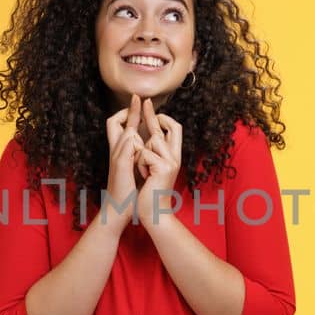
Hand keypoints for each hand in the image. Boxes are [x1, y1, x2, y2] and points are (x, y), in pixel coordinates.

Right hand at [101, 94, 144, 227]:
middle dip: (127, 110)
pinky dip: (131, 139)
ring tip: (138, 107)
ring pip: (121, 131)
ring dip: (131, 120)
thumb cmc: (129, 192)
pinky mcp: (119, 166)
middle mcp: (116, 152)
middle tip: (137, 99)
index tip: (140, 103)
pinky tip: (137, 134)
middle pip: (113, 122)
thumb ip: (139, 156)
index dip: (130, 113)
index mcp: (121, 152)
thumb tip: (148, 147)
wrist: (119, 209)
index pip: (122, 126)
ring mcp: (116, 157)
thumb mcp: (136, 170)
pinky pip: (125, 146)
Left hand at [135, 97, 182, 226]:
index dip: (161, 118)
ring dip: (140, 153)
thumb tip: (146, 135)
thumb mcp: (150, 171)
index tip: (149, 107)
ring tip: (142, 171)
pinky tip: (144, 177)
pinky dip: (140, 164)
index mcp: (172, 157)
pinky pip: (145, 152)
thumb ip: (152, 153)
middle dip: (153, 115)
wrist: (153, 214)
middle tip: (146, 100)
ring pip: (152, 139)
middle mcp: (175, 157)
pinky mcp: (164, 167)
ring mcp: (171, 161)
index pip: (174, 130)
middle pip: (170, 127)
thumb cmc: (148, 194)